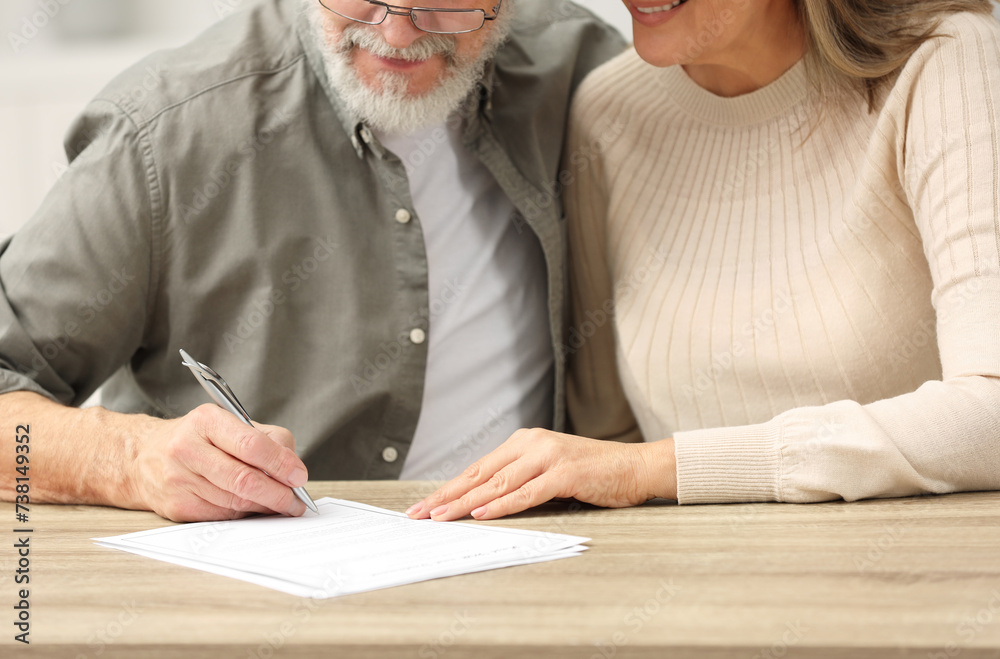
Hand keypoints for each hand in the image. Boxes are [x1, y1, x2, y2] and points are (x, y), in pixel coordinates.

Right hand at [128, 404, 309, 521]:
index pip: (252, 445)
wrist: (143, 457)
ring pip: (235, 501)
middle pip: (244, 479)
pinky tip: (254, 508)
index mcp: (207, 421)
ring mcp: (179, 480)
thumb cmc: (198, 438)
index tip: (299, 476)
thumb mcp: (230, 423)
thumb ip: (268, 440)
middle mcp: (188, 449)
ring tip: (281, 504)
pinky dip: (245, 514)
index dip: (280, 464)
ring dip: (265, 507)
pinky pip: (223, 515)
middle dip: (278, 494)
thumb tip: (293, 469)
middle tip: (296, 501)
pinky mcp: (178, 506)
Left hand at [406, 429, 676, 521]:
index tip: (425, 505)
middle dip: (447, 496)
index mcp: (525, 442)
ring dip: (466, 503)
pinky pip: (527, 493)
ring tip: (441, 517)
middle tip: (420, 514)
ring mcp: (549, 457)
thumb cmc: (594, 474)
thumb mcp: (550, 471)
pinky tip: (481, 513)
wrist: (636, 467)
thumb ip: (521, 479)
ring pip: (498, 484)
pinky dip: (502, 505)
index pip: (478, 468)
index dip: (449, 488)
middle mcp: (533, 444)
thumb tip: (481, 501)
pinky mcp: (566, 474)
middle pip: (481, 474)